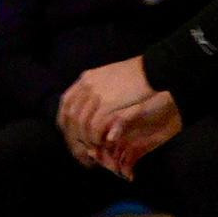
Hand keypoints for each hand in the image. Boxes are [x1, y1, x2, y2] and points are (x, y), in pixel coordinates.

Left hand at [60, 59, 179, 171]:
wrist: (152, 69)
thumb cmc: (137, 74)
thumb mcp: (111, 77)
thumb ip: (98, 90)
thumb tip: (91, 106)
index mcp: (86, 79)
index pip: (66, 103)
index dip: (66, 120)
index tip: (70, 133)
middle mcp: (86, 86)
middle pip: (70, 115)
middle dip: (73, 134)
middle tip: (80, 147)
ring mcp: (95, 94)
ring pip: (81, 122)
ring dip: (86, 138)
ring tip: (93, 146)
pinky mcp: (107, 103)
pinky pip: (95, 125)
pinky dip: (96, 136)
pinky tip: (102, 142)